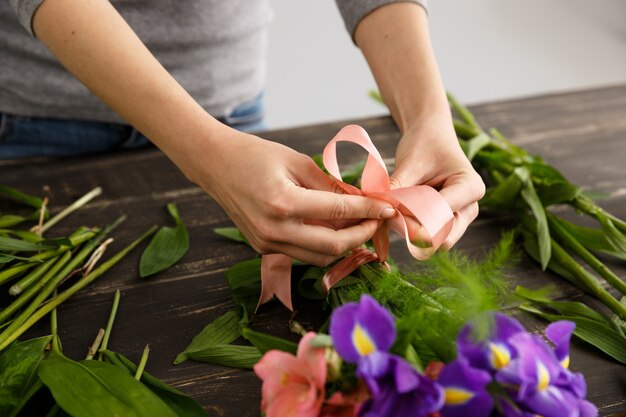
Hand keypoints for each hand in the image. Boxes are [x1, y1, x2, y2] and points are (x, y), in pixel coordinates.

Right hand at [190, 128, 396, 265]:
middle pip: (332, 248)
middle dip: (362, 236)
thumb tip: (359, 200)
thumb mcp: (297, 161)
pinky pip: (301, 253)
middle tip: (377, 222)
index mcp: (284, 203)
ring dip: (344, 245)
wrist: (214, 164)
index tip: (389, 209)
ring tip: (359, 226)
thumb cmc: (254, 154)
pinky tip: (333, 229)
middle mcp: (274, 230)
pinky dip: (322, 245)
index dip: (369, 211)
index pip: (338, 214)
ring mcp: (266, 243)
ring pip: (318, 257)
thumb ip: (329, 184)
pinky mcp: (262, 248)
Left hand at [390, 114, 484, 248]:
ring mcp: (461, 217)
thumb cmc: (423, 144)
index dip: (413, 219)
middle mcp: (470, 207)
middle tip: (389, 215)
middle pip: (442, 238)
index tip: (388, 210)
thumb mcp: (410, 163)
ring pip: (435, 241)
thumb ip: (397, 188)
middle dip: (414, 232)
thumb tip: (379, 208)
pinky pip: (429, 236)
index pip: (441, 217)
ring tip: (394, 211)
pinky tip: (398, 214)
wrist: (430, 136)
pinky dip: (412, 230)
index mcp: (470, 188)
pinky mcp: (448, 222)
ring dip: (412, 232)